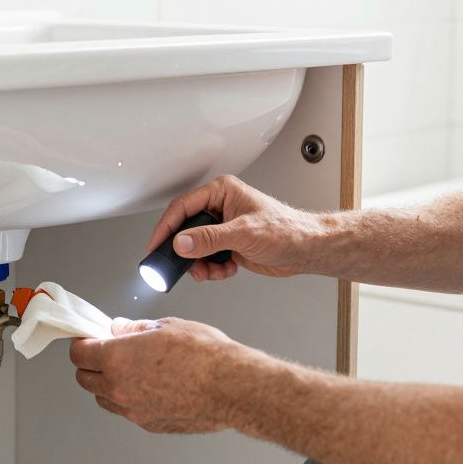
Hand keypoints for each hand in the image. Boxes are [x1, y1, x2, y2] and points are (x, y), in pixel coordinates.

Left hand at [69, 317, 259, 433]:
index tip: (89, 338)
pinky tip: (150, 385)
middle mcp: (119, 389)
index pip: (79, 353)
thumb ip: (134, 330)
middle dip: (90, 364)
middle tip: (107, 351)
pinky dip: (129, 399)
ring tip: (131, 369)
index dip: (82, 342)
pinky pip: (128, 411)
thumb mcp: (165, 327)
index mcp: (117, 359)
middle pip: (85, 379)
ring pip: (104, 398)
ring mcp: (133, 411)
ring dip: (107, 384)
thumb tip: (119, 329)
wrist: (231, 386)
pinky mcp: (150, 424)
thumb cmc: (204, 354)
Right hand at [146, 175, 324, 281]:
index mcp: (222, 192)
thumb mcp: (243, 233)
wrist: (307, 250)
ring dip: (200, 264)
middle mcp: (221, 207)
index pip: (182, 207)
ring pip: (196, 247)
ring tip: (210, 271)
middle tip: (182, 265)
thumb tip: (181, 243)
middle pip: (186, 229)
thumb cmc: (287, 230)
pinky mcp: (229, 244)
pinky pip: (208, 258)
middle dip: (186, 251)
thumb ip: (209, 239)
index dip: (166, 227)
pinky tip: (226, 270)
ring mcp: (224, 227)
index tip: (156, 245)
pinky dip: (213, 269)